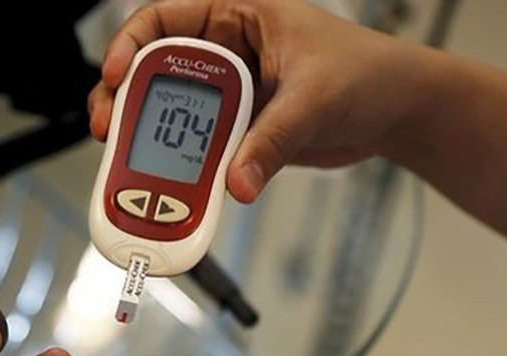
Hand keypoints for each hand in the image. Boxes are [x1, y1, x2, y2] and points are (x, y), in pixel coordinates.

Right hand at [89, 0, 421, 201]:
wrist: (396, 112)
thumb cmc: (369, 74)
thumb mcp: (316, 99)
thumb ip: (273, 141)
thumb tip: (237, 180)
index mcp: (238, 15)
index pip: (163, 19)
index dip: (129, 45)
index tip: (116, 75)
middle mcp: (225, 53)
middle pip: (152, 72)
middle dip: (124, 101)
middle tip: (110, 131)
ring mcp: (228, 95)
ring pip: (169, 115)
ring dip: (147, 141)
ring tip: (130, 166)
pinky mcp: (236, 131)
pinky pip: (196, 149)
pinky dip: (181, 169)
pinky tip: (171, 187)